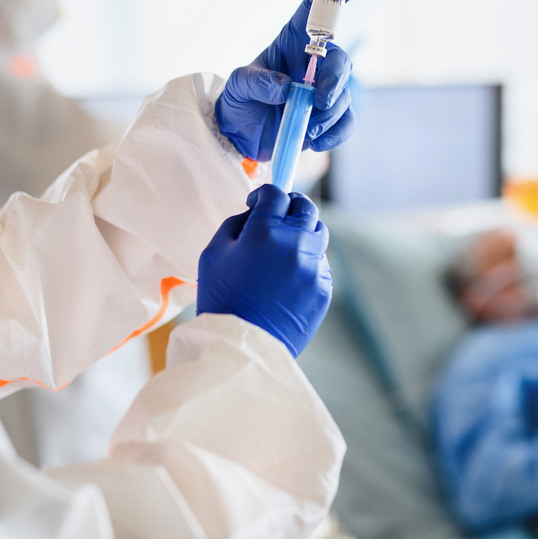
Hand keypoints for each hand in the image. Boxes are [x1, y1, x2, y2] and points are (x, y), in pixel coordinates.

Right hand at [196, 185, 331, 357]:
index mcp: (265, 231)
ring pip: (318, 232)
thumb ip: (236, 224)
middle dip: (290, 205)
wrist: (243, 345)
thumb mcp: (213, 253)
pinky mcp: (324, 288)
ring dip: (302, 231)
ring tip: (284, 247)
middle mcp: (295, 243)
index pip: (275, 193)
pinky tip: (287, 277)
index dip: (265, 193)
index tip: (257, 202)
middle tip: (277, 216)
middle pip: (304, 206)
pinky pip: (319, 263)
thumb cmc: (222, 298)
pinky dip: (306, 261)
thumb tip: (255, 213)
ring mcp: (313, 266)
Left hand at [215, 0, 356, 161]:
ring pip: (344, 93)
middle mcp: (311, 64)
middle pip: (338, 59)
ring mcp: (322, 91)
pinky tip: (316, 141)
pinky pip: (346, 121)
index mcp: (290, 43)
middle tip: (319, 100)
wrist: (240, 136)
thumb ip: (257, 82)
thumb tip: (285, 88)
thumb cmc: (240, 101)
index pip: (312, 12)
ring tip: (307, 128)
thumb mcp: (238, 86)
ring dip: (329, 113)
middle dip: (334, 79)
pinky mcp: (327, 117)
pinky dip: (336, 132)